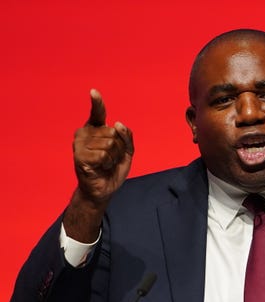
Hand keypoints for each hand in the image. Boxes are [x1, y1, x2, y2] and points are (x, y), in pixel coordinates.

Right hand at [73, 89, 133, 205]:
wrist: (104, 189)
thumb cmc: (113, 168)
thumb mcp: (126, 151)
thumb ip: (127, 136)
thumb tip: (117, 123)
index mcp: (95, 129)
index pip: (97, 113)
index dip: (97, 103)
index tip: (93, 92)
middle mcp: (85, 133)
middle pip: (113, 132)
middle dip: (119, 148)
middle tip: (111, 158)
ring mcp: (80, 144)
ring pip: (109, 143)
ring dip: (113, 157)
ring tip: (106, 163)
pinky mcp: (79, 155)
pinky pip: (103, 154)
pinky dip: (107, 163)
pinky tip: (101, 167)